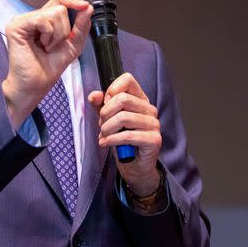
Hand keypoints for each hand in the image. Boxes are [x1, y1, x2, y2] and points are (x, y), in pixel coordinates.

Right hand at [3, 0, 92, 127]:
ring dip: (58, 35)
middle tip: (53, 45)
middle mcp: (32, 16)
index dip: (74, 0)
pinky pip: (43, 20)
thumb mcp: (73, 45)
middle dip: (66, 29)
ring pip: (55, 12)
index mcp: (43, 19)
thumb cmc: (49, 68)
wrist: (35, 86)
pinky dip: (49, 35)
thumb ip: (81, 26)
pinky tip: (41, 46)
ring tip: (46, 47)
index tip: (85, 7)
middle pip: (61, 5)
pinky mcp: (17, 25)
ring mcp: (22, 19)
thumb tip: (87, 7)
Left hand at [88, 73, 161, 195]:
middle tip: (101, 125)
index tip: (105, 102)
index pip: (128, 80)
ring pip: (123, 117)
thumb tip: (93, 95)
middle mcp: (149, 109)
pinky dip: (112, 139)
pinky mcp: (154, 140)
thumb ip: (101, 106)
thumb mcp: (108, 120)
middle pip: (122, 99)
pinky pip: (128, 135)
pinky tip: (105, 143)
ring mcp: (154, 124)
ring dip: (106, 128)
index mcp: (140, 100)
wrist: (134, 166)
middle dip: (105, 113)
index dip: (112, 89)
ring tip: (103, 136)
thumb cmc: (122, 141)